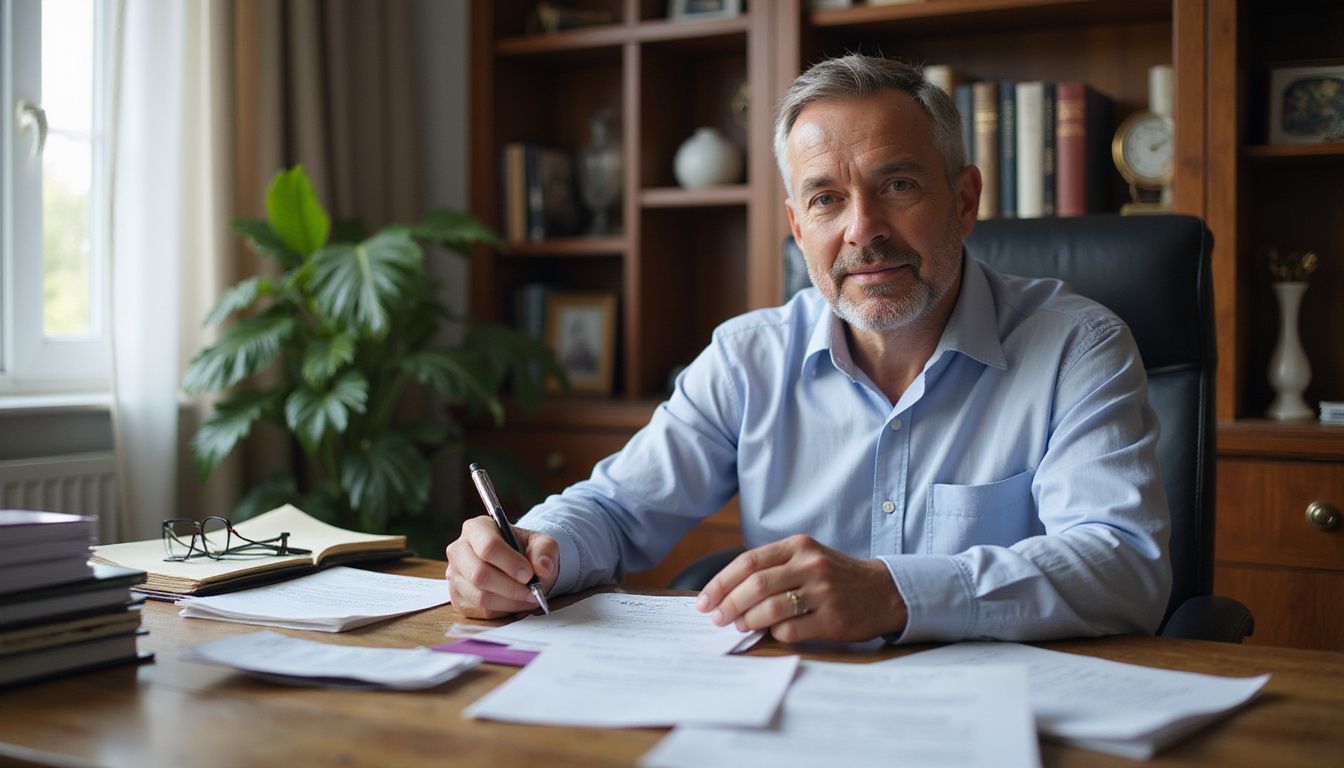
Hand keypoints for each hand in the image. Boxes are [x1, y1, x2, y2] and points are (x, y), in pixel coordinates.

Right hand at [444, 516, 557, 619]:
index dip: (510, 563)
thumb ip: (545, 551)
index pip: (488, 546)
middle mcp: (459, 550)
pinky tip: (516, 604)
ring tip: (528, 599)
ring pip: (479, 597)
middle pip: (479, 575)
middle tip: (532, 592)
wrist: (516, 565)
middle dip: (510, 588)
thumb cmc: (525, 550)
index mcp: (476, 528)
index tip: (529, 574)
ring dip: (509, 603)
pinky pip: (479, 611)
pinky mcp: (457, 597)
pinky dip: (502, 612)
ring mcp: (454, 575)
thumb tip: (543, 568)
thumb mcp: (541, 543)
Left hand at [695, 535, 907, 642]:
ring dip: (747, 621)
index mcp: (798, 546)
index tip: (705, 600)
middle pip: (756, 585)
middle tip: (717, 618)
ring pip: (770, 608)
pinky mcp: (832, 618)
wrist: (883, 591)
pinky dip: (775, 633)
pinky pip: (791, 629)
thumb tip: (727, 594)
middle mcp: (810, 565)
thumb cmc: (835, 576)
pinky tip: (773, 632)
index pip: (748, 562)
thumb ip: (772, 569)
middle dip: (729, 604)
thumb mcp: (806, 558)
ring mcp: (823, 591)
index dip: (721, 583)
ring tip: (739, 626)